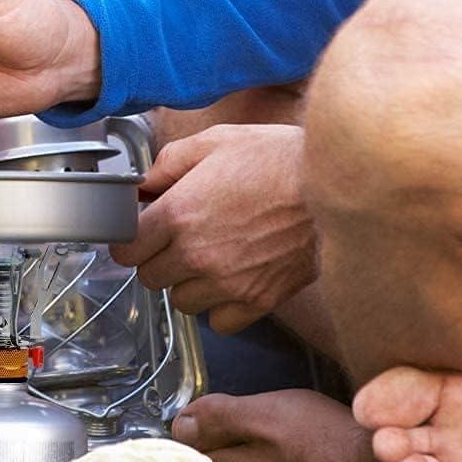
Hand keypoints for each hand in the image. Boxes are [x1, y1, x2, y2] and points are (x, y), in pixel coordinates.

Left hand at [109, 124, 315, 334]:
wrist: (334, 185)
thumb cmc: (280, 158)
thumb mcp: (218, 140)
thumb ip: (170, 161)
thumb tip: (145, 183)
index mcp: (180, 213)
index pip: (126, 248)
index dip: (131, 238)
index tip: (142, 231)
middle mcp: (197, 254)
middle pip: (150, 277)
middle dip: (159, 256)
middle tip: (182, 236)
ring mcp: (227, 283)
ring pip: (181, 301)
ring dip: (189, 282)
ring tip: (214, 254)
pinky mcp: (257, 301)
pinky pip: (218, 321)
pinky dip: (220, 305)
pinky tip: (234, 276)